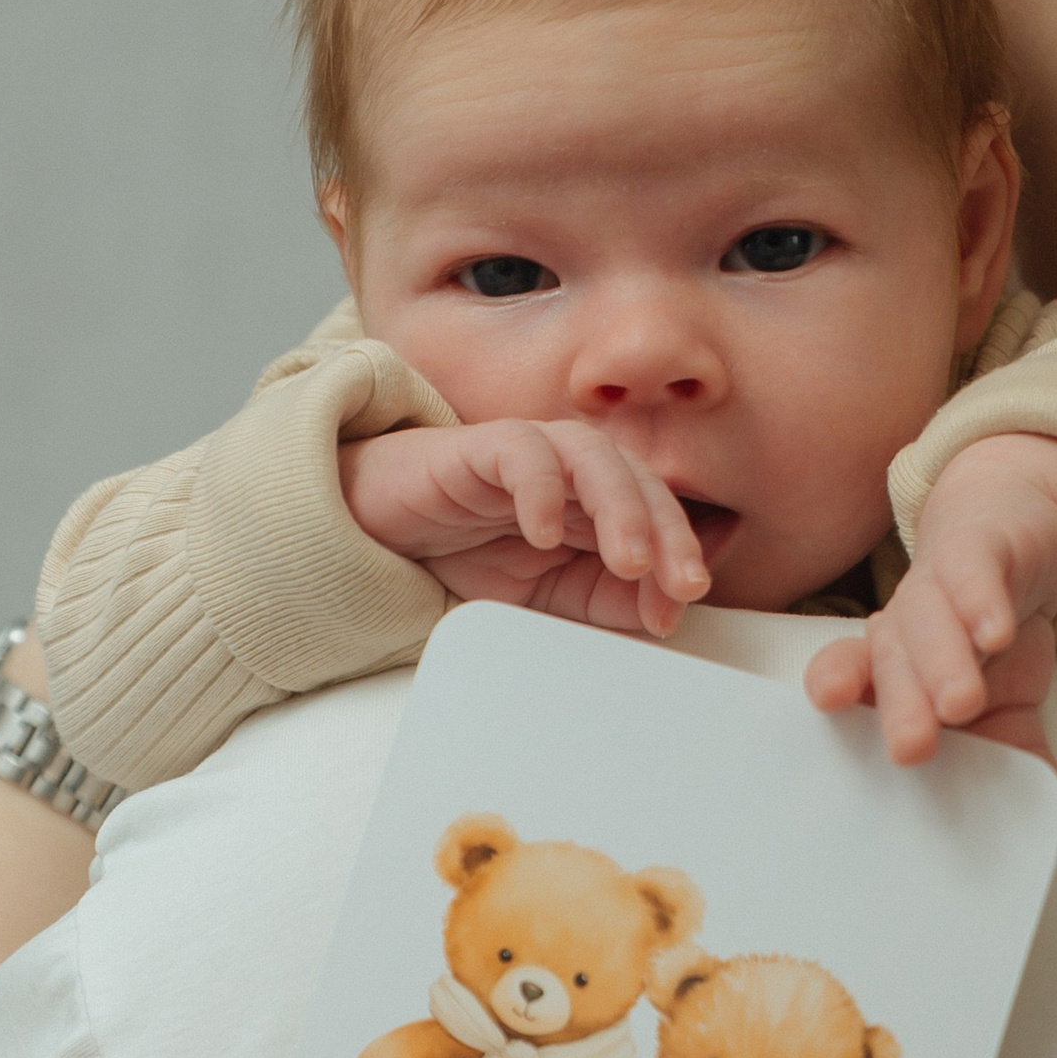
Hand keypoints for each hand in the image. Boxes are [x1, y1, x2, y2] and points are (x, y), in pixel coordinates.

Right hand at [342, 422, 708, 635]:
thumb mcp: (543, 602)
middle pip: (639, 481)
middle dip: (669, 532)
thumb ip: (602, 602)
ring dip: (622, 508)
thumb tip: (665, 609)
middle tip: (682, 583)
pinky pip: (522, 452)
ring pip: (594, 457)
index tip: (679, 606)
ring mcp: (528, 453)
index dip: (677, 557)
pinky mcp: (478, 447)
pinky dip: (541, 488)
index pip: (657, 515)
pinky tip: (543, 532)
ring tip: (630, 561)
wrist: (374, 536)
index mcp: (594, 503)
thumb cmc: (459, 559)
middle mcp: (571, 471)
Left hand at [804, 432, 1056, 764]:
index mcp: (891, 665)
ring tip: (960, 704)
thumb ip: (1014, 760)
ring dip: (941, 660)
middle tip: (912, 748)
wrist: (1017, 538)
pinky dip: (983, 601)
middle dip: (899, 703)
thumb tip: (1039, 829)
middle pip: (890, 659)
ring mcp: (939, 585)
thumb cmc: (990, 636)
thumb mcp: (1006, 708)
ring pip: (928, 618)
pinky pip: (975, 572)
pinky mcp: (983, 550)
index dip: (839, 683)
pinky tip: (994, 633)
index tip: (829, 706)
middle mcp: (903, 624)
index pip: (851, 675)